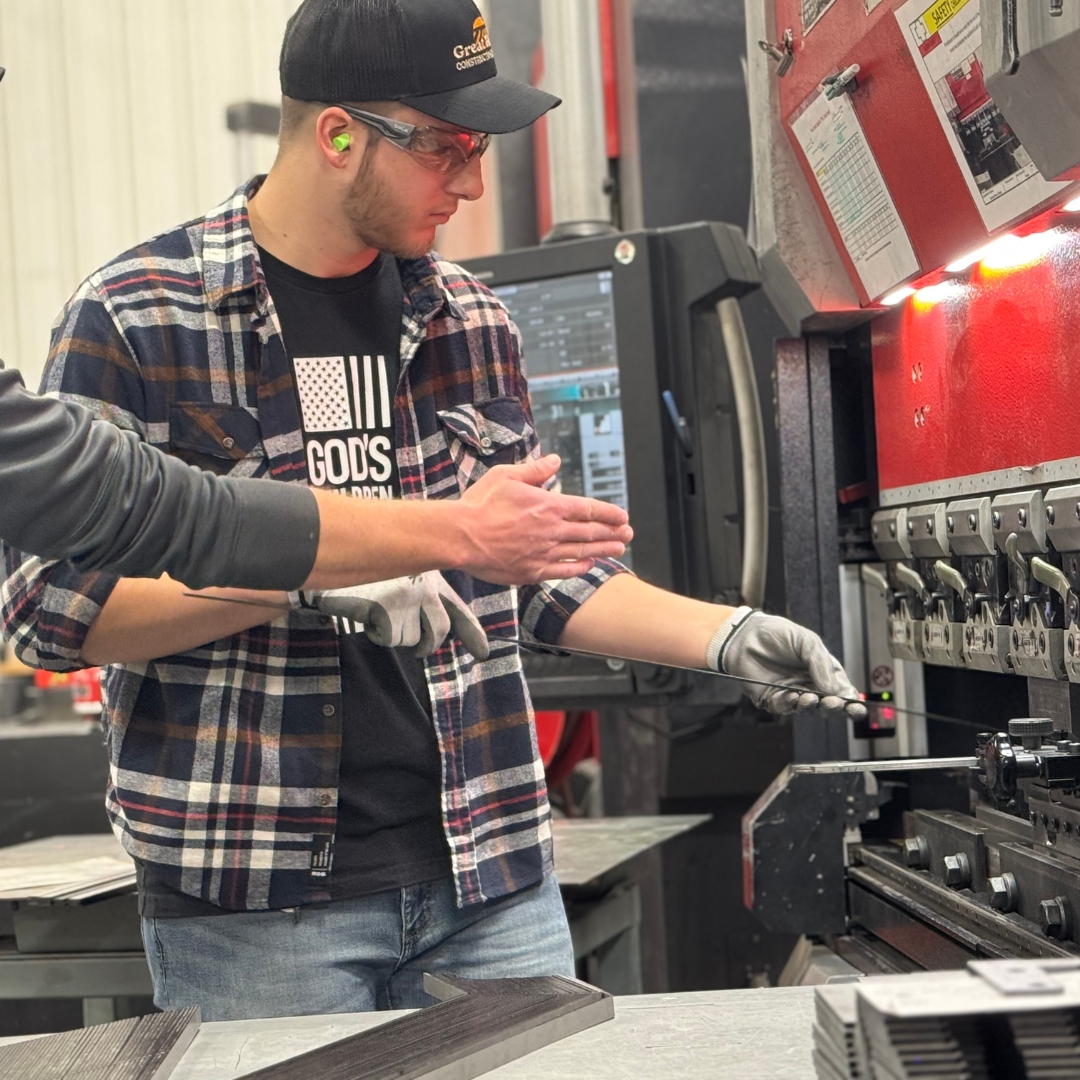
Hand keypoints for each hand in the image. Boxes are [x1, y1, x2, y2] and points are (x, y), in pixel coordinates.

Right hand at [302, 572, 489, 660]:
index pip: (459, 610)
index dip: (473, 634)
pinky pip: (388, 637)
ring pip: (408, 639)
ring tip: (377, 608)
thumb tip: (445, 631)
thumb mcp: (405, 579)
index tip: (483, 653)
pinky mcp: (387, 606)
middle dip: (424, 643)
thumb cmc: (371, 570)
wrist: (340, 556)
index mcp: (432, 580)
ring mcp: (407, 596)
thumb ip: (427, 602)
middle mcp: (425, 587)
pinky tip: (367, 611)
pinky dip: (375, 632)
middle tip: (404, 635)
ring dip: (391, 632)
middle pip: (438, 633)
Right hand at [458, 454, 632, 583]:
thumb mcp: (506, 476)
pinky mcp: (531, 572)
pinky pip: (563, 571)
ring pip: (581, 552)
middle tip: (629, 533)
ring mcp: (542, 553)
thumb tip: (556, 460)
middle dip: (613, 532)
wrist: (459, 536)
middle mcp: (550, 531)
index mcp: (547, 506)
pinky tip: (589, 564)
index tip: (623, 516)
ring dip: (603, 550)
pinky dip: (579, 567)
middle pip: (590, 532)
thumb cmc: (479, 504)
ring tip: (619, 549)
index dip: (608, 513)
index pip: (587, 509)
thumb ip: (535, 470)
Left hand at [708, 608, 865, 717]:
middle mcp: (809, 684)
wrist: (744, 634)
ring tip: (810, 697)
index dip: (849, 701)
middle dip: (833, 707)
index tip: (854, 707)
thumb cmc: (776, 633)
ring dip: (811, 706)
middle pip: (827, 705)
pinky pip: (784, 708)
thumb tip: (834, 689)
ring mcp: (791, 693)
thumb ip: (821, 664)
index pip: (841, 690)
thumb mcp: (806, 641)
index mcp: (822, 670)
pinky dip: (790, 705)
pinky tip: (792, 696)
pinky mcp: (772, 698)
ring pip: (807, 709)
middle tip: (833, 703)